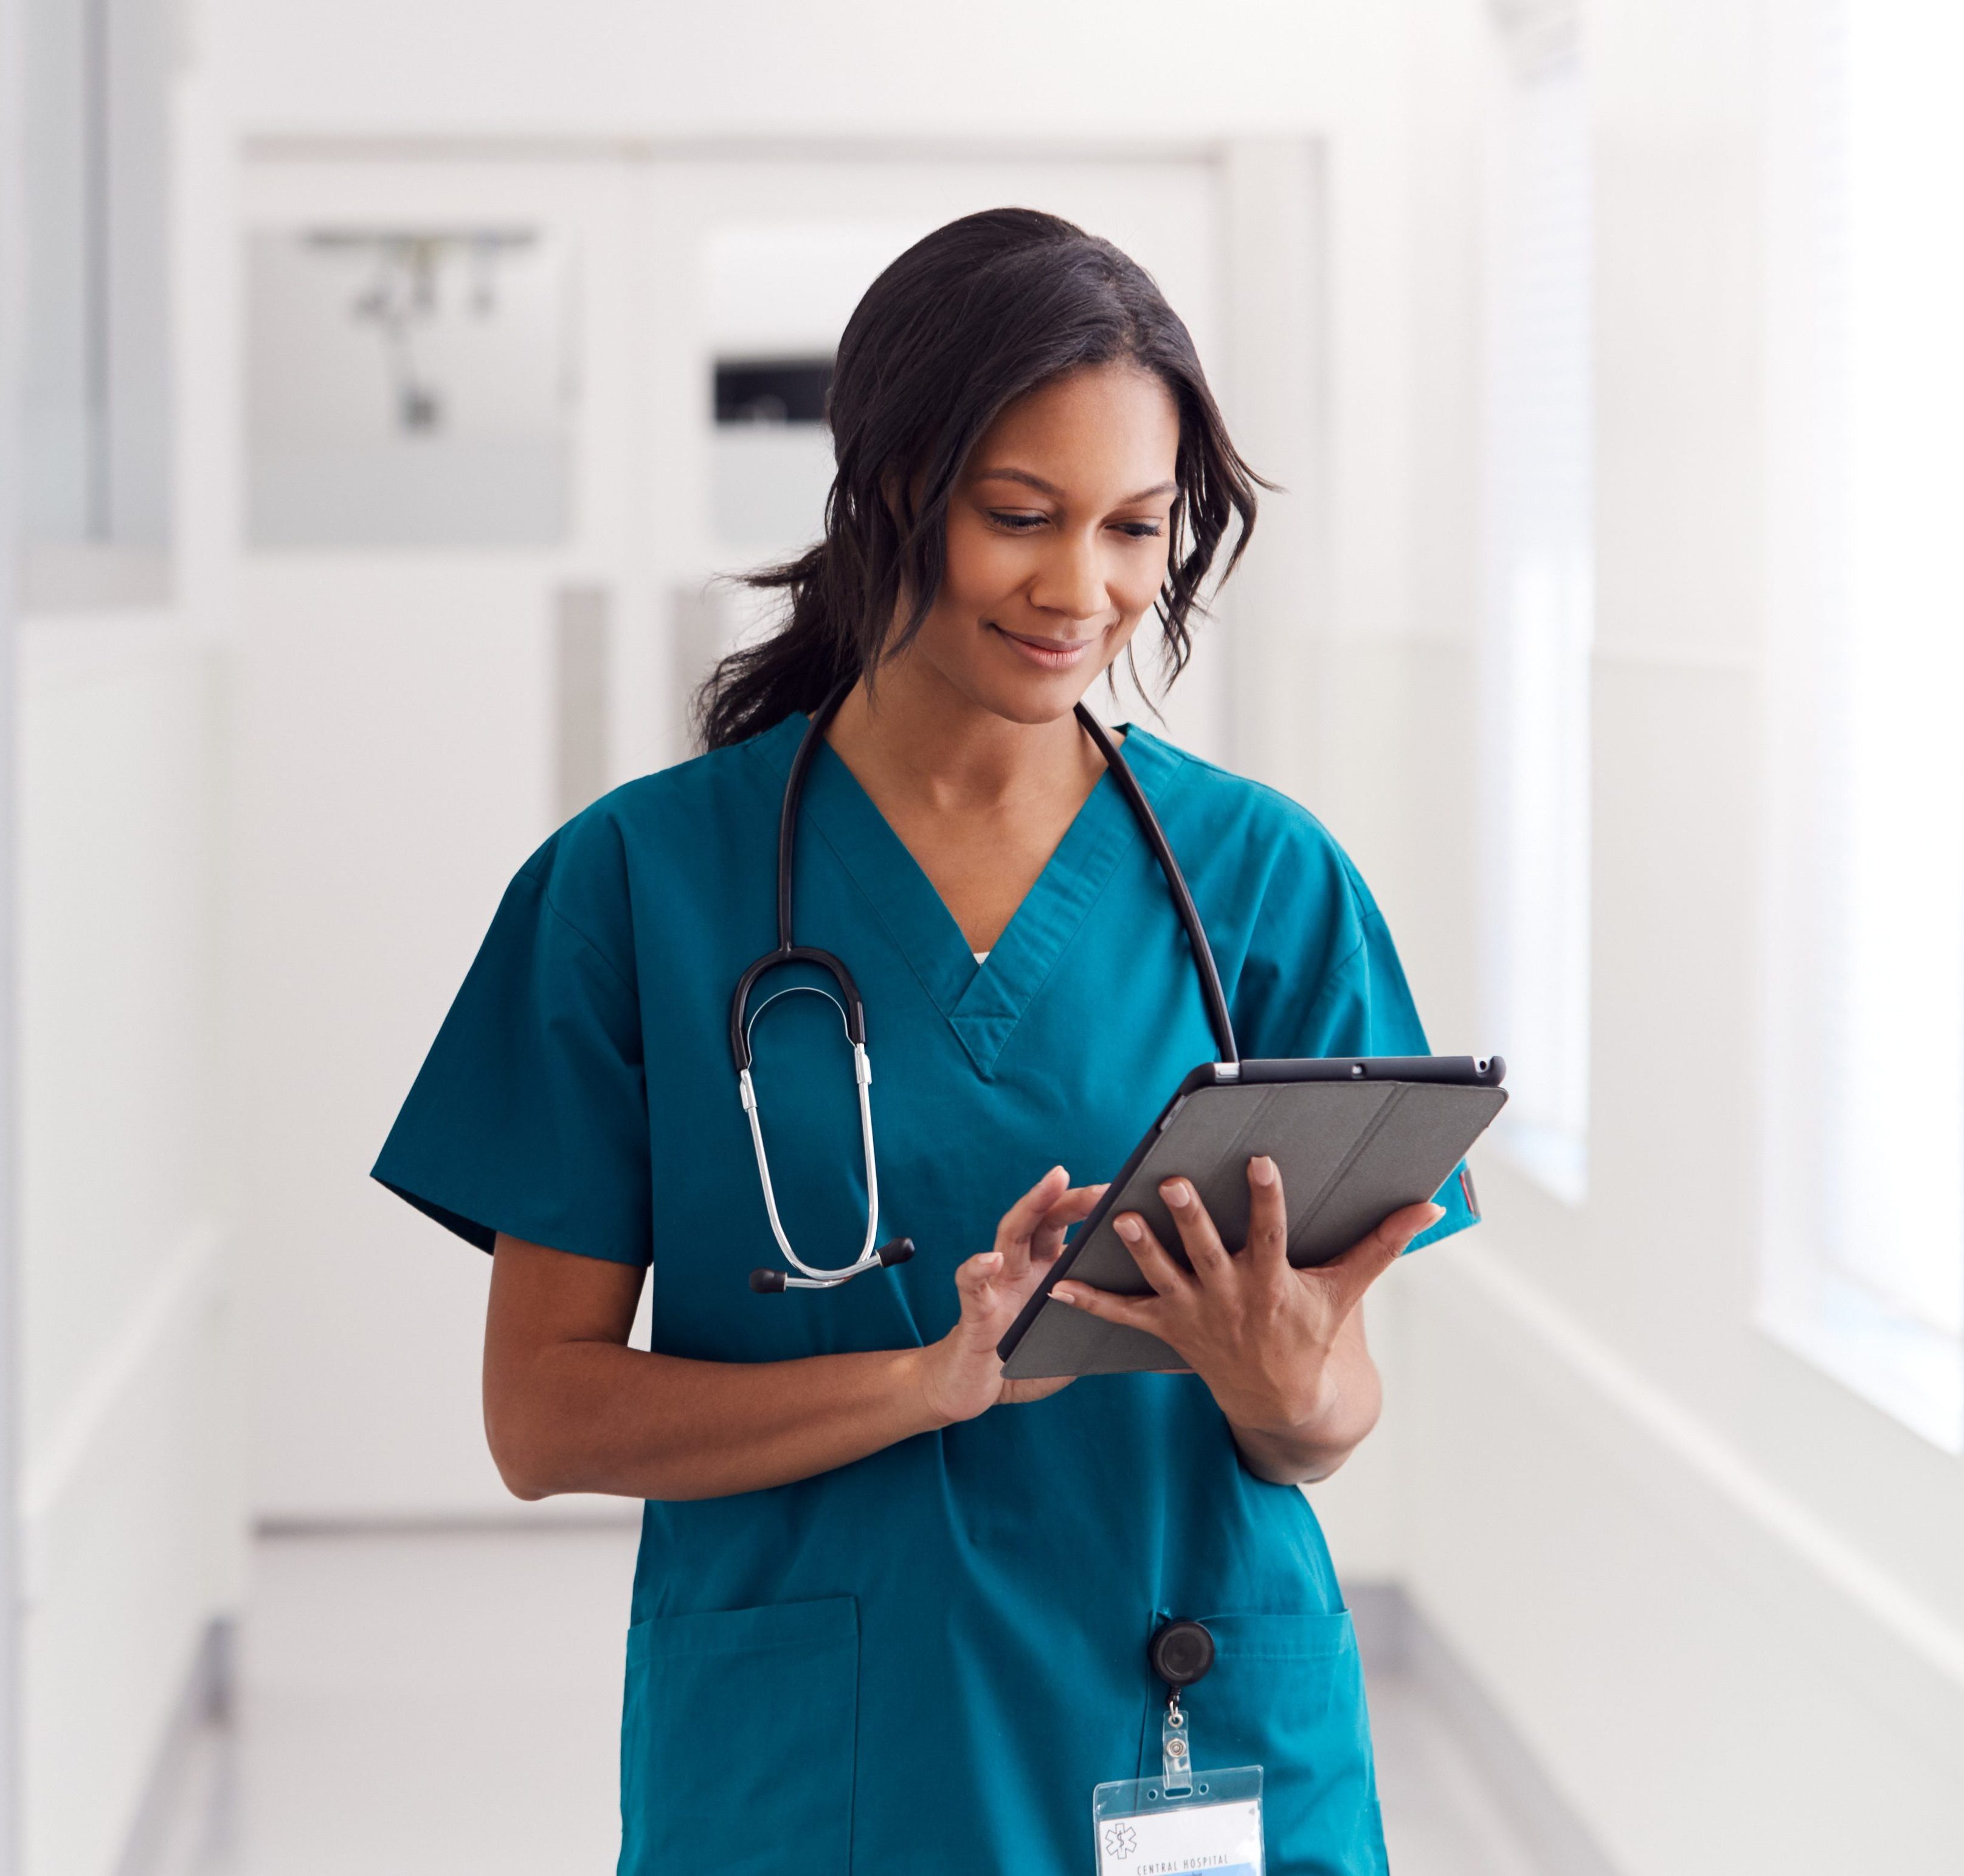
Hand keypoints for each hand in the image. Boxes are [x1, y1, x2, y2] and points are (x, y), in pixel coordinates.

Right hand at [914, 1167, 1105, 1424]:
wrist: (972, 1390)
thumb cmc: (1024, 1361)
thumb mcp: (1070, 1338)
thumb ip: (1098, 1320)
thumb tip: (1148, 1314)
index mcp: (1047, 1272)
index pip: (1069, 1230)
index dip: (1095, 1212)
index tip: (1130, 1197)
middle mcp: (1022, 1268)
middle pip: (1045, 1220)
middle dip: (1072, 1199)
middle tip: (1105, 1188)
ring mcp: (997, 1285)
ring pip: (1011, 1235)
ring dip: (1032, 1206)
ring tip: (1054, 1182)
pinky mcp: (974, 1311)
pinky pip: (971, 1285)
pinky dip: (978, 1270)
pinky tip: (991, 1260)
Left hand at [1050, 1157, 1440, 1448]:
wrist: (1281, 1399)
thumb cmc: (1313, 1331)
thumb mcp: (1346, 1290)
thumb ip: (1382, 1244)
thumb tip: (1429, 1207)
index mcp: (1273, 1280)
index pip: (1271, 1232)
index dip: (1267, 1197)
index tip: (1260, 1160)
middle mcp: (1230, 1295)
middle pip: (1207, 1250)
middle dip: (1191, 1218)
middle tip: (1173, 1183)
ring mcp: (1195, 1313)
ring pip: (1162, 1276)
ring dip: (1140, 1249)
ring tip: (1120, 1218)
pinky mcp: (1168, 1328)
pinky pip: (1123, 1316)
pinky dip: (1090, 1301)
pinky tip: (1058, 1283)